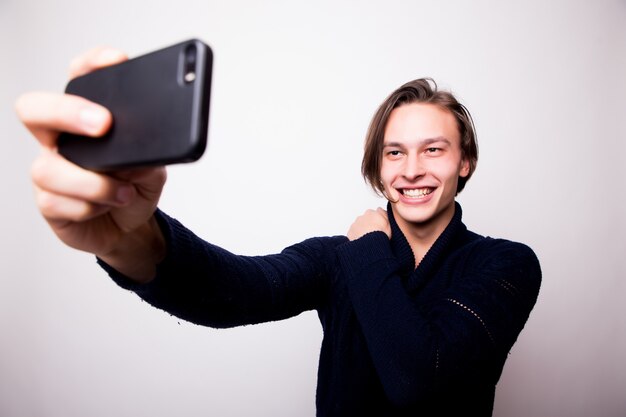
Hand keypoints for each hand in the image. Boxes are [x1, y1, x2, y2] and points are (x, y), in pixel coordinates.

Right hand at [15, 47, 167, 281]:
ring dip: (93, 183)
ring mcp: (51, 171)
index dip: (91, 64)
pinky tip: (108, 207)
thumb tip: (146, 149)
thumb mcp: (154, 169)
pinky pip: (58, 202)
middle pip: (35, 109)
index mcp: (86, 119)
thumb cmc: (135, 189)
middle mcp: (61, 140)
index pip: (79, 78)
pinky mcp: (49, 203)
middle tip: (103, 124)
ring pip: (49, 169)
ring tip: (123, 192)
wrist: (130, 229)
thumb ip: (150, 155)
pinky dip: (90, 207)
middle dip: (65, 111)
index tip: (116, 61)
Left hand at [347, 208, 390, 240]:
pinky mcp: (350, 231)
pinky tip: (362, 241)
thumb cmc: (381, 234)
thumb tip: (380, 210)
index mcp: (372, 213)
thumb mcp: (389, 223)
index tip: (379, 226)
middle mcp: (362, 216)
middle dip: (369, 223)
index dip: (378, 219)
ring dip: (362, 229)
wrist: (370, 243)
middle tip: (374, 232)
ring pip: (359, 225)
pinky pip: (353, 232)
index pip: (375, 213)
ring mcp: (355, 223)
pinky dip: (357, 235)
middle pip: (366, 218)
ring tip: (368, 238)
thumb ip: (385, 214)